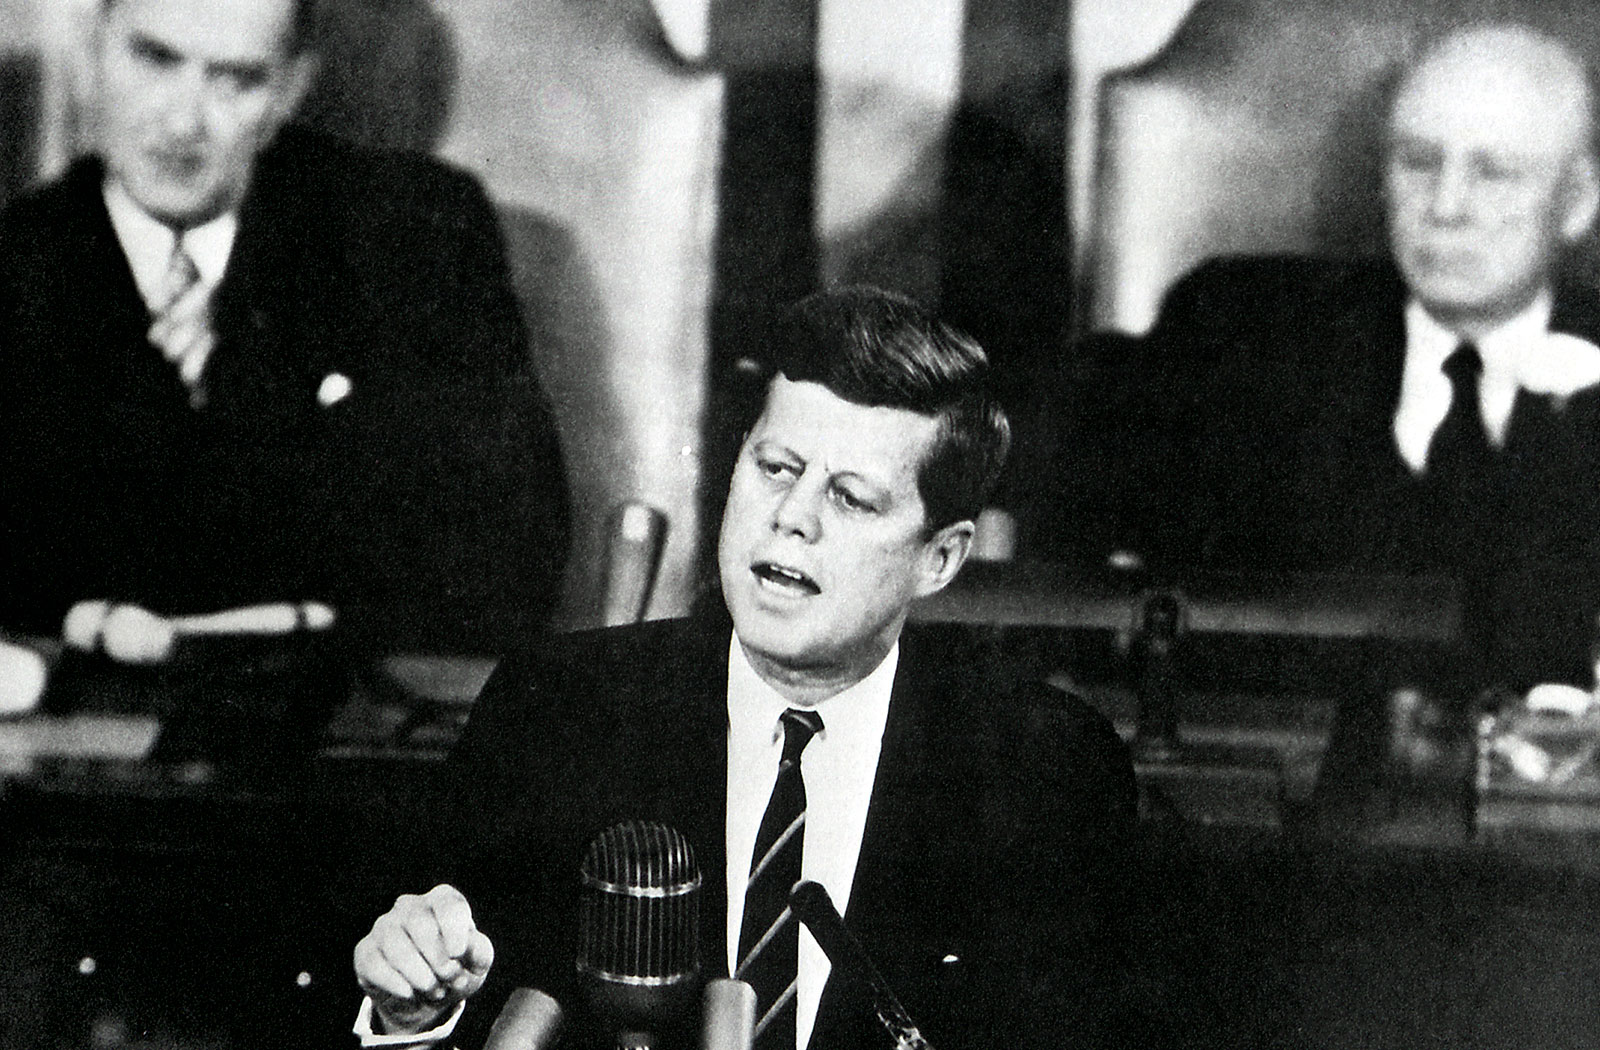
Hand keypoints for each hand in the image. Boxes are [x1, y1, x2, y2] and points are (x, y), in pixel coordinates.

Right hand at [354, 884, 494, 1034]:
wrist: (428, 998)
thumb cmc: (457, 970)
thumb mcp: (477, 963)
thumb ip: (478, 950)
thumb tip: (466, 946)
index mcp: (442, 900)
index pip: (447, 904)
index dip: (454, 930)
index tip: (458, 956)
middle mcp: (410, 906)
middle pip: (421, 925)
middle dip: (438, 959)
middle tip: (448, 979)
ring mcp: (384, 926)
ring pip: (396, 945)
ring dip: (419, 975)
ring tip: (434, 989)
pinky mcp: (365, 951)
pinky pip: (375, 964)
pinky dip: (396, 984)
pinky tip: (410, 993)